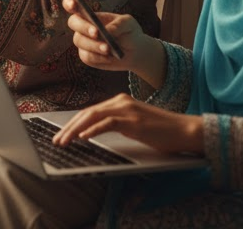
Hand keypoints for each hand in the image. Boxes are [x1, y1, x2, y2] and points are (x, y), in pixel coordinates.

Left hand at [51, 94, 203, 155]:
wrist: (185, 130)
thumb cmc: (163, 131)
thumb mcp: (135, 125)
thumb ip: (117, 124)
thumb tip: (96, 133)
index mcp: (119, 102)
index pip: (89, 111)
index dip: (73, 123)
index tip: (61, 134)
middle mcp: (120, 102)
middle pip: (87, 112)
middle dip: (69, 127)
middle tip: (56, 140)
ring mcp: (126, 109)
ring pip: (92, 116)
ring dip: (75, 130)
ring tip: (65, 141)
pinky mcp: (133, 120)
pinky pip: (108, 123)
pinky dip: (93, 130)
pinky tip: (83, 137)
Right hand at [63, 0, 165, 87]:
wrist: (135, 52)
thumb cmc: (129, 33)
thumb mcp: (129, 24)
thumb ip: (118, 24)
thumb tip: (106, 30)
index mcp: (90, 14)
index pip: (73, 5)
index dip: (69, 3)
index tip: (74, 4)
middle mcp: (83, 26)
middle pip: (73, 23)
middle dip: (84, 27)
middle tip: (97, 33)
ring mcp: (83, 42)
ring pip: (79, 41)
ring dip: (93, 45)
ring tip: (109, 49)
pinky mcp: (87, 56)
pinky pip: (86, 57)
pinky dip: (98, 58)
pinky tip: (109, 58)